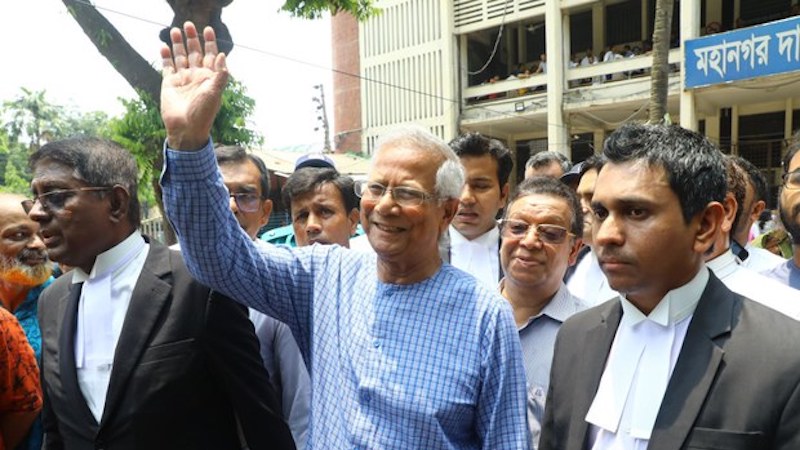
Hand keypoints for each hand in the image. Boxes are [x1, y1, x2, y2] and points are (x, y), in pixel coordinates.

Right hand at [160, 22, 228, 150]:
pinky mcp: (169, 83)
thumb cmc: (203, 113)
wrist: (186, 128)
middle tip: (189, 24)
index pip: (211, 55)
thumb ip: (220, 74)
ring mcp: (183, 79)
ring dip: (178, 44)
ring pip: (180, 57)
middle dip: (193, 39)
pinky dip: (166, 56)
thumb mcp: (215, 93)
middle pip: (195, 52)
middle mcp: (196, 76)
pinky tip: (164, 46)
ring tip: (175, 30)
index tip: (208, 29)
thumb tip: (223, 55)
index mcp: (209, 77)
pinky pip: (167, 66)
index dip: (210, 42)